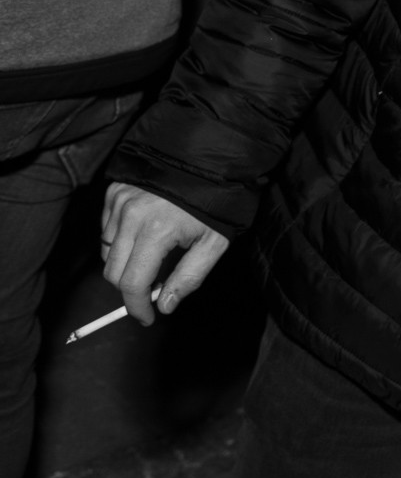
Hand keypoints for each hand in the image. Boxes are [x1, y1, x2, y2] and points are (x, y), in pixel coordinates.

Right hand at [101, 184, 230, 324]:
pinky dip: (120, 240)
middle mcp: (131, 215)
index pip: (132, 283)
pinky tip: (143, 235)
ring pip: (107, 251)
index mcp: (157, 230)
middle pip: (112, 272)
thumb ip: (189, 277)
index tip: (147, 318)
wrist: (209, 159)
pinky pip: (106, 229)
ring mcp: (119, 202)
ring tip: (153, 258)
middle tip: (152, 290)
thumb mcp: (214, 242)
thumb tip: (164, 306)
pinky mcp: (114, 192)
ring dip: (125, 263)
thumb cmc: (216, 201)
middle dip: (130, 289)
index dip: (137, 307)